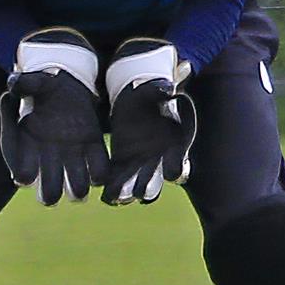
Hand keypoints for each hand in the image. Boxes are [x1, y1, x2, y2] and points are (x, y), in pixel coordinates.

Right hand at [0, 28, 107, 204]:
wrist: (69, 87)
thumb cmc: (47, 87)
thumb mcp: (35, 82)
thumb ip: (24, 84)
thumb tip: (12, 84)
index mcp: (30, 147)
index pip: (23, 173)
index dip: (24, 175)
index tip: (25, 174)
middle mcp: (50, 159)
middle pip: (49, 193)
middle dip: (51, 193)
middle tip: (54, 189)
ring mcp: (73, 158)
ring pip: (76, 189)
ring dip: (79, 188)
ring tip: (81, 181)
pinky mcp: (94, 152)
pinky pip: (99, 173)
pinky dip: (100, 174)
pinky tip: (97, 163)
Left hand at [102, 39, 196, 204]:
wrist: (136, 99)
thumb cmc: (152, 95)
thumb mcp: (158, 91)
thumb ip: (164, 92)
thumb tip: (169, 88)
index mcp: (175, 148)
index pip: (179, 165)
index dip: (177, 168)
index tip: (172, 172)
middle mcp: (159, 163)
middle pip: (155, 183)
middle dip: (147, 188)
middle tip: (139, 191)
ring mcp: (139, 167)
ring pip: (135, 188)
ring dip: (126, 193)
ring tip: (117, 196)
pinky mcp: (120, 165)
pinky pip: (116, 182)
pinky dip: (111, 190)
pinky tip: (105, 193)